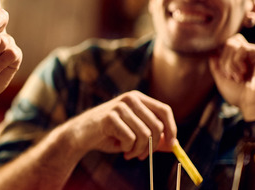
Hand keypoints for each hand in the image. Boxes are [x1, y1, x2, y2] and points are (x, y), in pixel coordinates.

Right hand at [61, 91, 175, 160]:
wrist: (81, 134)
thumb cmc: (109, 134)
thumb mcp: (134, 134)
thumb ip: (153, 138)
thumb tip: (173, 145)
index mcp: (138, 98)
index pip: (164, 110)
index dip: (172, 128)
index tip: (173, 144)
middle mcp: (130, 99)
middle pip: (156, 126)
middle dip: (152, 146)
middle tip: (142, 156)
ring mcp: (119, 107)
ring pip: (145, 135)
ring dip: (139, 150)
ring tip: (129, 153)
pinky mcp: (110, 118)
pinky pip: (130, 139)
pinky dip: (127, 148)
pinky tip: (119, 147)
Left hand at [209, 34, 254, 119]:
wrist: (253, 105)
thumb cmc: (239, 95)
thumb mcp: (221, 78)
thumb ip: (216, 64)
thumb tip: (212, 51)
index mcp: (242, 59)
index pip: (227, 44)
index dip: (221, 54)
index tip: (223, 71)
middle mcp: (250, 54)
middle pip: (229, 42)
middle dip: (224, 59)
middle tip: (230, 76)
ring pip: (233, 43)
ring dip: (229, 63)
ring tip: (237, 77)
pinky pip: (242, 47)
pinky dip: (237, 61)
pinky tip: (244, 73)